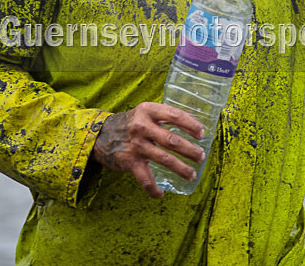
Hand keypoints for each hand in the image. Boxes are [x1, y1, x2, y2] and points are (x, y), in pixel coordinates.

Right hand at [91, 102, 205, 198]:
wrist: (102, 135)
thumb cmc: (132, 122)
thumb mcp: (147, 112)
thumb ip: (166, 116)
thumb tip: (194, 123)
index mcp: (148, 110)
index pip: (174, 115)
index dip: (191, 125)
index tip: (202, 134)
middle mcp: (142, 126)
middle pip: (172, 140)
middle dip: (190, 150)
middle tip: (201, 156)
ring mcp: (136, 145)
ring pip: (164, 160)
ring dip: (181, 169)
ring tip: (192, 174)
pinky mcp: (130, 162)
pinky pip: (145, 179)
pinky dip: (154, 189)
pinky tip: (161, 194)